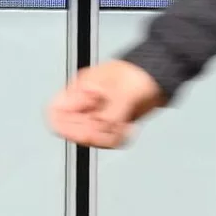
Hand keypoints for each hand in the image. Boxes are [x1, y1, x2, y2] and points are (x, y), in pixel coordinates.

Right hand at [45, 60, 163, 148]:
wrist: (158, 76)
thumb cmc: (138, 75)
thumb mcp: (122, 94)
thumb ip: (107, 114)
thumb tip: (96, 129)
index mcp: (80, 89)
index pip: (56, 111)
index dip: (64, 125)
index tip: (84, 131)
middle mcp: (86, 103)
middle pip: (73, 129)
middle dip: (93, 133)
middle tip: (111, 128)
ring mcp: (97, 113)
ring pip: (91, 137)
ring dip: (107, 137)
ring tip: (122, 127)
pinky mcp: (110, 122)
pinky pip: (107, 139)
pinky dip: (117, 138)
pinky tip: (127, 128)